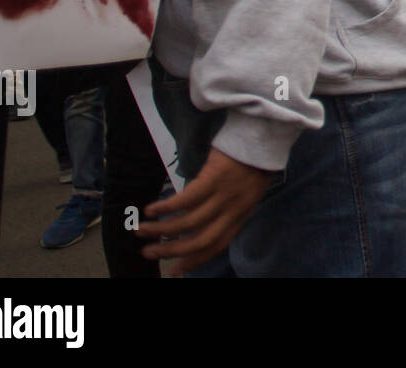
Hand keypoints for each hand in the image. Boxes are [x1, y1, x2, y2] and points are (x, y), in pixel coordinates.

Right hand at [136, 147, 273, 275]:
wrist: (263, 135)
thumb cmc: (252, 161)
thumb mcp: (246, 191)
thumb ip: (226, 209)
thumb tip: (198, 224)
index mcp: (241, 215)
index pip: (217, 245)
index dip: (195, 260)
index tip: (174, 271)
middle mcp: (233, 210)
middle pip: (200, 240)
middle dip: (171, 250)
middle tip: (148, 253)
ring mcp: (224, 196)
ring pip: (189, 223)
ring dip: (161, 230)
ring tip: (141, 231)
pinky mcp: (214, 179)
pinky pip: (185, 200)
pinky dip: (166, 207)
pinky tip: (150, 210)